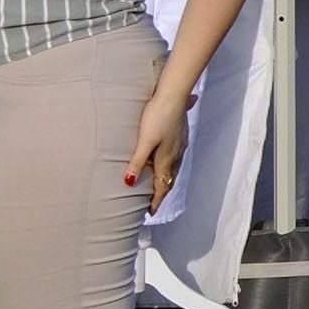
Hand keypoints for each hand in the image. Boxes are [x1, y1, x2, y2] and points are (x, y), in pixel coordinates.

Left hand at [121, 83, 189, 204]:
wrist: (174, 96)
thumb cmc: (157, 117)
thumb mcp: (144, 141)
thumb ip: (137, 162)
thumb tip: (129, 183)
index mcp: (166, 159)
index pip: (162, 186)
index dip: (156, 200)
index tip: (151, 212)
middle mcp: (175, 155)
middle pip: (169, 179)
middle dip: (161, 192)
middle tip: (152, 203)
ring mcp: (179, 145)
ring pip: (173, 168)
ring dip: (165, 179)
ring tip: (157, 186)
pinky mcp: (179, 136)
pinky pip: (175, 158)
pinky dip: (169, 167)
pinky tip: (166, 161)